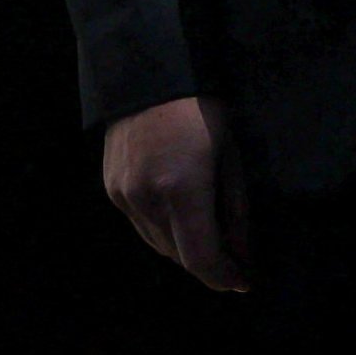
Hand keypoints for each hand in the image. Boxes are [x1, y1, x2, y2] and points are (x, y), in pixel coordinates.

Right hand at [102, 93, 249, 292]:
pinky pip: (140, 225)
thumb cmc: (202, 108)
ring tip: (210, 237)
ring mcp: (123, 196)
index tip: (244, 281)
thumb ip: (235, 210)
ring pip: (157, 244)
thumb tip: (241, 254)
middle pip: (179, 256)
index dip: (224, 276)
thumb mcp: (231, 155)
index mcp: (181, 189)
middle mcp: (146, 199)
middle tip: (234, 259)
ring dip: (184, 248)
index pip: (200, 258)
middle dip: (208, 262)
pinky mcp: (111, 189)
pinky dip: (162, 229)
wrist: (149, 73)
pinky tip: (180, 215)